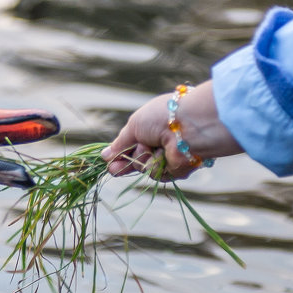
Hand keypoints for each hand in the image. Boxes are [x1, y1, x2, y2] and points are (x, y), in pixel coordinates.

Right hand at [100, 81, 241, 178]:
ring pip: (143, 167)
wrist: (188, 127)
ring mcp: (167, 157)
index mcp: (150, 128)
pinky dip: (156, 166)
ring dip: (142, 159)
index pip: (131, 145)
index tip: (108, 161)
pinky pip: (156, 174)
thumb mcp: (134, 126)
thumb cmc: (161, 118)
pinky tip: (163, 156)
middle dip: (124, 164)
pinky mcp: (175, 170)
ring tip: (151, 148)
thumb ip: (120, 143)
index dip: (119, 153)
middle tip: (113, 169)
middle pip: (135, 160)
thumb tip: (104, 155)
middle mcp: (159, 143)